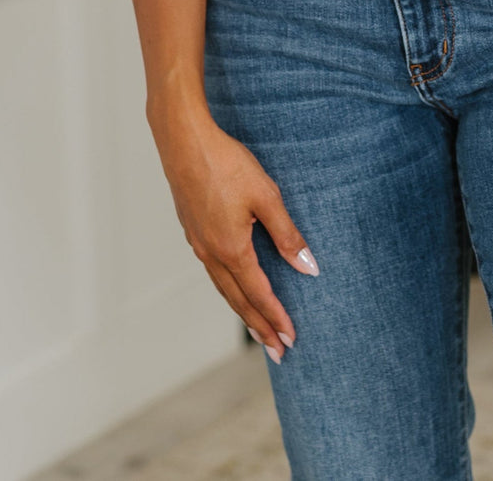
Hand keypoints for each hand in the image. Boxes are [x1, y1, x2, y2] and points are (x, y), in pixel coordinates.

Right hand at [151, 105, 318, 362]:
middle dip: (260, 327)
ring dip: (243, 311)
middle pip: (238, 301)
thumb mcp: (266, 196)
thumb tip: (308, 268)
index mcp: (231, 249)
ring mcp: (198, 243)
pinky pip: (213, 270)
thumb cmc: (226, 164)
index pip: (259, 294)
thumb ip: (287, 234)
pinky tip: (234, 284)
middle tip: (278, 352)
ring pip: (223, 287)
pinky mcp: (193, 229)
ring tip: (258, 328)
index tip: (291, 339)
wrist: (184, 141)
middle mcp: (211, 253)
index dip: (276, 318)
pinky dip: (228, 288)